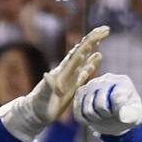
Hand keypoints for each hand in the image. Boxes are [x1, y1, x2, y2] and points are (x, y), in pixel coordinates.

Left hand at [0, 25, 107, 141]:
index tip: (98, 34)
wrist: (35, 113)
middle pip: (82, 51)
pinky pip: (84, 71)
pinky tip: (98, 56)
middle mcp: (67, 71)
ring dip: (93, 47)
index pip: (77, 54)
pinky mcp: (73, 84)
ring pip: (84, 58)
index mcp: (62, 72)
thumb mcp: (42, 97)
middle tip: (106, 28)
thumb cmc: (38, 106)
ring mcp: (70, 77)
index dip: (87, 44)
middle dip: (93, 39)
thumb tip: (47, 75)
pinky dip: (92, 62)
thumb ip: (46, 87)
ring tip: (102, 36)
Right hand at [73, 72, 141, 136]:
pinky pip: (78, 111)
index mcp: (123, 82)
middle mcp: (106, 79)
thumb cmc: (128, 114)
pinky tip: (91, 119)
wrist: (115, 115)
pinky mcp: (80, 93)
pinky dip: (84, 119)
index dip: (117, 111)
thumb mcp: (136, 116)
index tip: (121, 115)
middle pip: (100, 103)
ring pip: (87, 108)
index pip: (116, 97)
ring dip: (94, 118)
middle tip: (109, 116)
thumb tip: (121, 115)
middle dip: (105, 115)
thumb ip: (132, 115)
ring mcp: (91, 84)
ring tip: (101, 117)